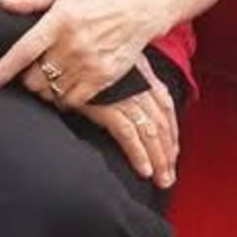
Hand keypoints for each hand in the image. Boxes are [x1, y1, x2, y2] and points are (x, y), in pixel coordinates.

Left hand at [0, 0, 156, 106]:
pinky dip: (62, 98)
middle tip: (31, 69)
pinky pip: (72, 100)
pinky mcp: (103, 78)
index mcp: (60, 20)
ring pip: (51, 91)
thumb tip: (4, 4)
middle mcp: (74, 44)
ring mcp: (90, 64)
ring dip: (43, 88)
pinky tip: (63, 86)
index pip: (26, 49)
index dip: (5, 67)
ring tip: (47, 77)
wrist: (139, 10)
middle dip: (26, 77)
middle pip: (35, 77)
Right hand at [67, 56, 179, 188]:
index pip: (166, 106)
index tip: (173, 152)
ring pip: (150, 133)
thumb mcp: (117, 63)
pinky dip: (138, 154)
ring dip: (159, 159)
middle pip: (161, 124)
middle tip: (169, 177)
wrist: (64, 56)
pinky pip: (128, 135)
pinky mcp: (107, 107)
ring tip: (161, 180)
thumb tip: (135, 99)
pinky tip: (144, 170)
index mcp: (143, 75)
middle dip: (168, 153)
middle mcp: (138, 87)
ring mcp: (124, 97)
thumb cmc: (87, 60)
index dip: (172, 132)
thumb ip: (130, 78)